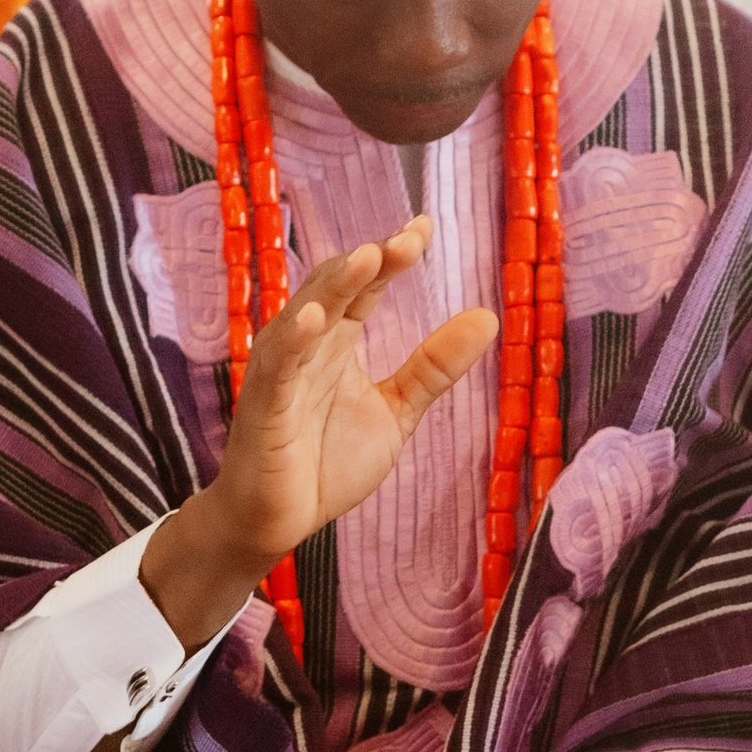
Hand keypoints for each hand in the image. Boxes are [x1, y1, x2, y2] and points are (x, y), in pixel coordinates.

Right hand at [141, 223, 496, 652]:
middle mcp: (309, 348)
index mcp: (338, 344)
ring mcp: (282, 373)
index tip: (424, 228)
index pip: (366, 288)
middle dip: (370, 263)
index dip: (392, 257)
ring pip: (305, 316)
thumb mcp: (395, 412)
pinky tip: (316, 319)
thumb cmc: (326, 463)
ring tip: (367, 257)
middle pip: (337, 290)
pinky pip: (277, 366)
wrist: (274, 523)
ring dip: (334, 286)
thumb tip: (488, 317)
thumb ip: (433, 368)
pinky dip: (294, 340)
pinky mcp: (264, 406)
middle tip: (408, 240)